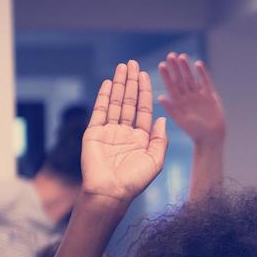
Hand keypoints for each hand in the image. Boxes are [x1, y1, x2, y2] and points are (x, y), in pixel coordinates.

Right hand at [81, 60, 167, 204]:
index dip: (145, 92)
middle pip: (129, 102)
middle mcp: (124, 133)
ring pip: (115, 102)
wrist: (110, 192)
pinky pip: (100, 111)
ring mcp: (108, 132)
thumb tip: (163, 119)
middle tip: (132, 63)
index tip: (145, 74)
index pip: (143, 109)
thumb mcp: (155, 160)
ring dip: (119, 84)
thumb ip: (160, 139)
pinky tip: (109, 83)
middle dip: (131, 82)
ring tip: (122, 67)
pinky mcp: (94, 133)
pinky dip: (104, 96)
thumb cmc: (134, 181)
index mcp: (140, 139)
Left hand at [157, 53, 226, 146]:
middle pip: (180, 79)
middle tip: (171, 55)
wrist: (211, 137)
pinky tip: (198, 64)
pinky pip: (205, 82)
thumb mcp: (181, 120)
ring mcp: (198, 95)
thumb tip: (160, 97)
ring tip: (182, 56)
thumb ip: (171, 108)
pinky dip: (202, 73)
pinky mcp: (209, 95)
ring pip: (191, 78)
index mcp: (178, 102)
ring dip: (186, 68)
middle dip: (175, 68)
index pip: (170, 86)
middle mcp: (187, 97)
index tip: (162, 65)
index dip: (166, 76)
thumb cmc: (195, 131)